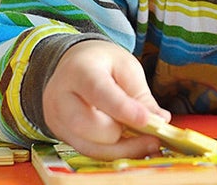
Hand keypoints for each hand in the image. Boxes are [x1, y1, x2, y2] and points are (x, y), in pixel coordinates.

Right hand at [43, 40, 170, 159]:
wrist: (75, 64)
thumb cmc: (104, 64)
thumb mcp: (127, 68)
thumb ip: (141, 96)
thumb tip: (160, 121)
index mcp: (79, 71)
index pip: (98, 92)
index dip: (123, 110)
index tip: (149, 121)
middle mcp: (60, 96)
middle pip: (86, 125)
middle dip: (121, 135)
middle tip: (152, 134)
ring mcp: (56, 119)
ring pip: (88, 146)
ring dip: (122, 150)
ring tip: (148, 144)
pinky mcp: (62, 135)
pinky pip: (89, 152)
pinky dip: (114, 153)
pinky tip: (133, 147)